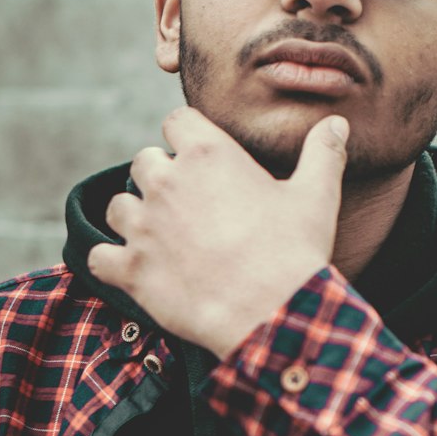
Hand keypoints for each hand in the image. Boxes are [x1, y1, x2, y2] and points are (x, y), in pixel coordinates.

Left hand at [87, 107, 348, 357]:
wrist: (272, 314)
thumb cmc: (295, 252)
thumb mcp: (316, 195)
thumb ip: (322, 152)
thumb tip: (337, 123)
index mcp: (208, 154)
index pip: (177, 121)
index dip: (187, 136)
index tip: (199, 156)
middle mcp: (167, 182)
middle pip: (144, 161)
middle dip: (160, 177)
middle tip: (185, 203)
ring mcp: (143, 226)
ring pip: (119, 206)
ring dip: (135, 217)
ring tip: (159, 236)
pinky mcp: (130, 268)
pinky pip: (99, 257)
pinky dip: (111, 262)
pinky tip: (129, 268)